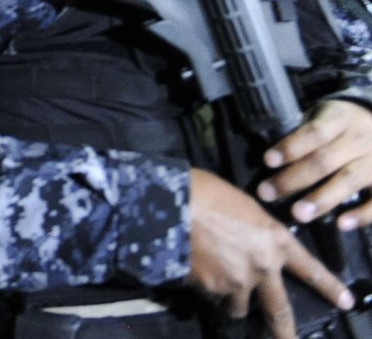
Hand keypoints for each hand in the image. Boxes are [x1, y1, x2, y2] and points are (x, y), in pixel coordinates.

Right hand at [188, 168, 352, 338]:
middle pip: (279, 310)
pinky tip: (194, 268)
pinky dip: (205, 288)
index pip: (310, 269)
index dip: (330, 287)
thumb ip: (255, 233)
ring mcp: (237, 281)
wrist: (171, 202)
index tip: (346, 302)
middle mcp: (263, 266)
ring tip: (215, 280)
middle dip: (285, 332)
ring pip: (237, 306)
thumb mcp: (243, 207)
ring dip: (229, 300)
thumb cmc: (206, 192)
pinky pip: (211, 297)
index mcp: (275, 239)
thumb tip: (250, 248)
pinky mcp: (211, 288)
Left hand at [257, 100, 371, 227]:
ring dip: (322, 198)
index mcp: (340, 119)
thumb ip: (303, 135)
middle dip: (293, 179)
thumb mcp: (324, 118)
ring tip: (298, 214)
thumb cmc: (340, 126)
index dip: (290, 147)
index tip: (267, 161)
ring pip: (349, 179)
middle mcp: (360, 138)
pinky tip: (341, 224)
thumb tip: (270, 162)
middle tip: (267, 193)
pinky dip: (361, 214)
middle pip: (325, 159)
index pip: (314, 132)